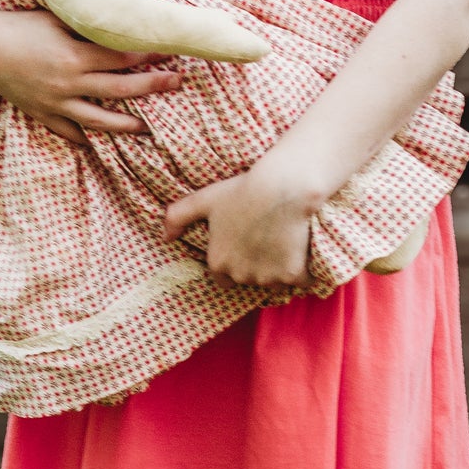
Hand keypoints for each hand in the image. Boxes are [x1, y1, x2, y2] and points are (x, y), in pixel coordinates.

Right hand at [0, 3, 184, 145]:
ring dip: (127, 125)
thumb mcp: (55, 15)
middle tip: (178, 82)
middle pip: (120, 89)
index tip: (170, 50)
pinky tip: (99, 145)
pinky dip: (84, 139)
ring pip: (99, 120)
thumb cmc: (19, 22)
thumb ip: (87, 21)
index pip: (122, 58)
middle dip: (153, 86)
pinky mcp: (41, 113)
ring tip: (149, 129)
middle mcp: (68, 82)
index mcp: (73, 55)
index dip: (148, 54)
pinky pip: (67, 132)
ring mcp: (55, 102)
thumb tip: (120, 15)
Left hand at [162, 160, 314, 287]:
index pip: (223, 276)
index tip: (245, 243)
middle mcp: (241, 275)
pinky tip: (303, 249)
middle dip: (257, 265)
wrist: (282, 188)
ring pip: (275, 281)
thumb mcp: (204, 199)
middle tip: (266, 238)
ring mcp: (269, 277)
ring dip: (280, 268)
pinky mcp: (294, 276)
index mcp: (218, 263)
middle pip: (250, 279)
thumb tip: (164, 237)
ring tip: (285, 241)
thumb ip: (177, 217)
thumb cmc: (242, 190)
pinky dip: (304, 270)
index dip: (234, 260)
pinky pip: (301, 280)